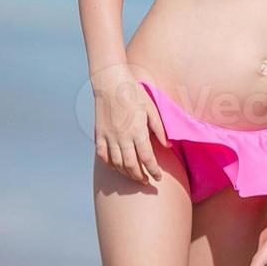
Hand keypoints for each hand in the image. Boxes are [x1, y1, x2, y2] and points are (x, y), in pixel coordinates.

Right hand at [93, 66, 166, 185]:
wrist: (110, 83)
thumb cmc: (134, 93)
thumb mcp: (152, 109)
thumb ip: (160, 129)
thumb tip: (168, 146)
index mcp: (138, 130)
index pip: (147, 158)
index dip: (153, 171)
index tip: (158, 178)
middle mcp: (122, 137)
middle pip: (131, 165)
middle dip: (140, 177)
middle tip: (147, 182)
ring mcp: (108, 137)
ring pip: (116, 163)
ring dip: (126, 173)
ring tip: (134, 176)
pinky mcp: (99, 135)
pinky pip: (102, 156)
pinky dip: (110, 164)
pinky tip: (116, 167)